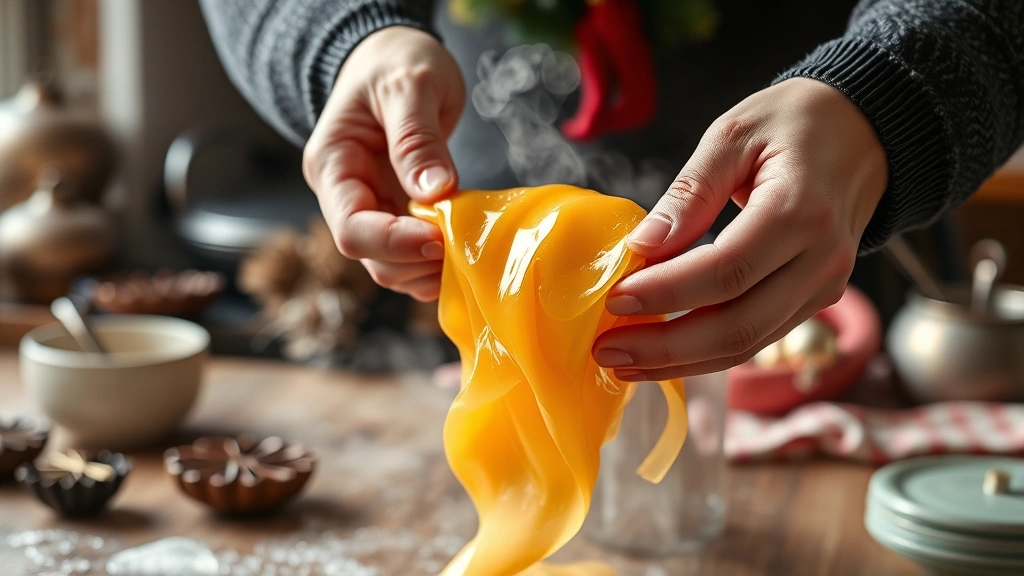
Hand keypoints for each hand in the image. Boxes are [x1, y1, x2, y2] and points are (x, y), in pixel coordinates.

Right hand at [303, 27, 464, 300]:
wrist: (395, 56)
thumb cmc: (395, 60)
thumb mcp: (409, 85)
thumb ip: (417, 138)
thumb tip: (434, 191)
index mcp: (332, 166)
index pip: (351, 228)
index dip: (394, 243)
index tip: (439, 238)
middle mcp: (346, 196)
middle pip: (371, 257)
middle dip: (416, 261)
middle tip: (463, 246)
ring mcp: (372, 209)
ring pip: (392, 266)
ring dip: (428, 270)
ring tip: (467, 249)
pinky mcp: (398, 215)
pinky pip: (412, 257)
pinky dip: (436, 264)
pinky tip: (464, 250)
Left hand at [593, 78, 887, 379]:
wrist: (866, 132)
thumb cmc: (796, 124)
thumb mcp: (734, 133)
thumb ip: (690, 192)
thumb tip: (643, 245)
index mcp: (801, 212)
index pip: (725, 272)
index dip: (666, 294)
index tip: (615, 299)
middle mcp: (821, 260)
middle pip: (737, 325)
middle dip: (665, 347)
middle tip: (607, 350)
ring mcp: (824, 287)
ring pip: (746, 345)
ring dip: (680, 361)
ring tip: (624, 359)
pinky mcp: (815, 300)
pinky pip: (756, 338)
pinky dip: (705, 352)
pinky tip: (662, 351)